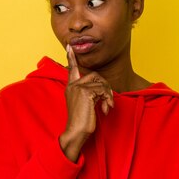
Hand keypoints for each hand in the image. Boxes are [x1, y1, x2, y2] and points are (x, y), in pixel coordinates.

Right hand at [59, 45, 113, 161]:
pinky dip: (108, 100)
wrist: (76, 132)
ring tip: (107, 107)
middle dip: (105, 87)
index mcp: (71, 87)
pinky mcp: (85, 92)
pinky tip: (105, 110)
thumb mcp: (84, 104)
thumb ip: (89, 93)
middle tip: (108, 101)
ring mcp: (78, 88)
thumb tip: (102, 88)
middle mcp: (73, 85)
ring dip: (108, 96)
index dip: (71, 57)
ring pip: (101, 83)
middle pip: (95, 75)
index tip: (70, 46)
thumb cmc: (82, 122)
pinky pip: (103, 90)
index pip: (72, 69)